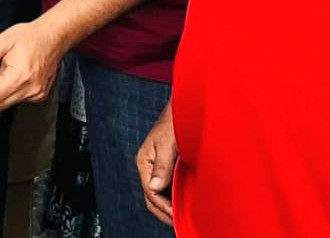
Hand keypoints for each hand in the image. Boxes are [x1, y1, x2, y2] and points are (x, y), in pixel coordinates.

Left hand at [0, 19, 67, 110]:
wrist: (54, 37)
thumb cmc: (31, 37)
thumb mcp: (3, 41)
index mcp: (20, 77)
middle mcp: (31, 89)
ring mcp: (37, 94)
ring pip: (9, 103)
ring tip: (0, 71)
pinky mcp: (41, 94)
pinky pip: (19, 99)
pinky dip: (10, 91)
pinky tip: (11, 76)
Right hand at [136, 102, 178, 225]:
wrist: (185, 106)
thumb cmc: (175, 120)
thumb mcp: (168, 143)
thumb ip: (162, 165)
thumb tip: (154, 187)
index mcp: (144, 161)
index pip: (150, 193)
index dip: (164, 208)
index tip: (178, 218)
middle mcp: (149, 165)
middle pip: (152, 196)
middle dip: (164, 211)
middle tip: (179, 223)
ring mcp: (158, 166)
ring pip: (159, 193)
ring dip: (169, 205)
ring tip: (183, 216)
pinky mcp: (167, 165)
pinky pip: (167, 186)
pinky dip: (174, 196)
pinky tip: (184, 201)